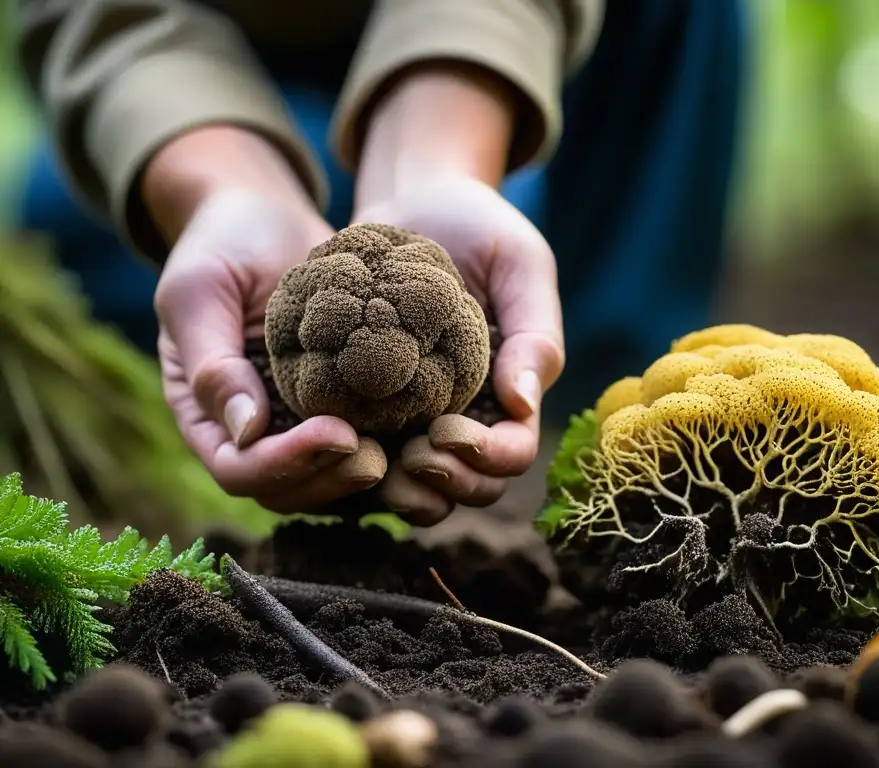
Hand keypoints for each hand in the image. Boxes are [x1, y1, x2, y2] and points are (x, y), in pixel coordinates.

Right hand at [149, 128, 387, 511]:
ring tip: (403, 452)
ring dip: (361, 477)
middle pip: (287, 489)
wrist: (268, 217)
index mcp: (206, 413)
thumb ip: (212, 362)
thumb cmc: (224, 243)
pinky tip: (421, 431)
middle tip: (379, 457)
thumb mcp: (201, 291)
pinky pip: (360, 444)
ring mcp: (296, 421)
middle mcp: (252, 430)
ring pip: (327, 479)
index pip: (239, 468)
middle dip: (331, 480)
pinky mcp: (339, 404)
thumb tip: (245, 432)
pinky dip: (387, 448)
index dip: (285, 463)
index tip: (337, 432)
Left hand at [352, 176, 564, 522]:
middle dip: (449, 483)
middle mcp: (469, 412)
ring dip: (407, 493)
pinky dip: (358, 466)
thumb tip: (522, 403)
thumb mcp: (521, 264)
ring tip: (377, 463)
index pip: (514, 450)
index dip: (488, 457)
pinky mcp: (371, 404)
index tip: (446, 428)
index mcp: (511, 389)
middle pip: (473, 484)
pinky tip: (337, 444)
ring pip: (424, 488)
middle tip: (412, 452)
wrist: (413, 199)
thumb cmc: (477, 226)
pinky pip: (370, 457)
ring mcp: (419, 414)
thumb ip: (535, 332)